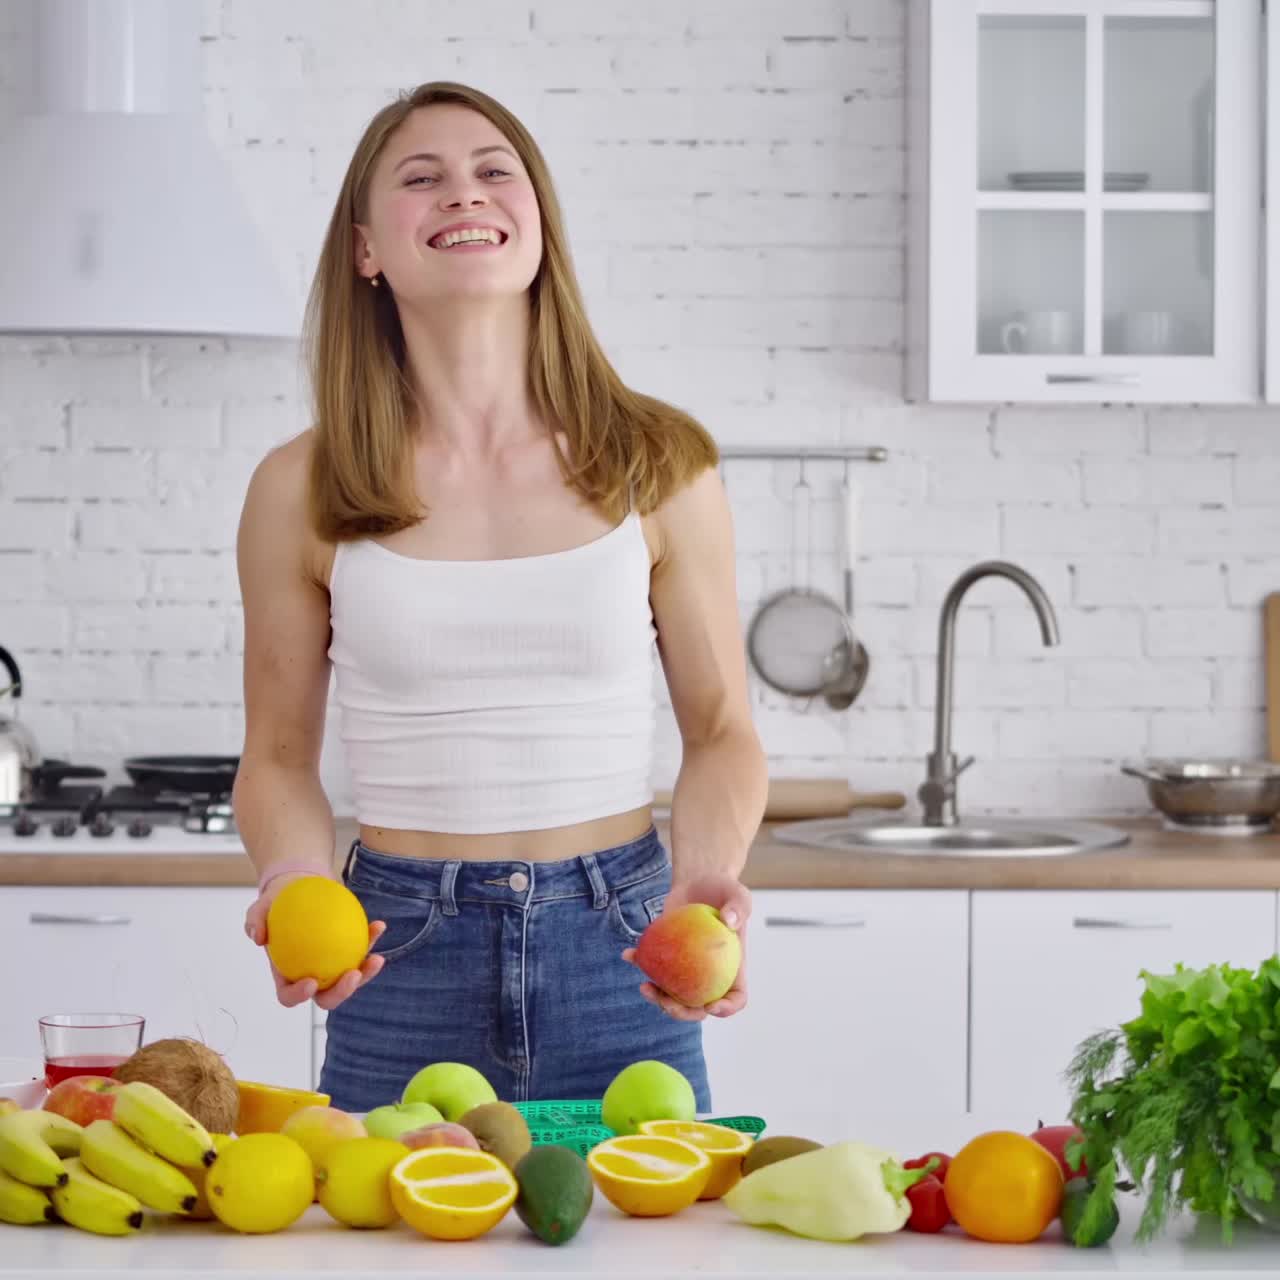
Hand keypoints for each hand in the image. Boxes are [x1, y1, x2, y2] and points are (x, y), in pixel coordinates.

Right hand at [244, 871, 386, 1010]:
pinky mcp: (348, 949)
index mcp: (286, 974)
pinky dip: (371, 939)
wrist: (298, 887)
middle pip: (326, 996)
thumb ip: (255, 921)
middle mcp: (311, 975)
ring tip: (376, 959)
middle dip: (341, 993)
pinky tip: (379, 926)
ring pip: (350, 979)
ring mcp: (332, 965)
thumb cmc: (277, 902)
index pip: (289, 995)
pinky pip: (362, 948)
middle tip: (352, 974)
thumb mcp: (260, 907)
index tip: (311, 981)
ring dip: (366, 973)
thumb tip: (258, 937)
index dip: (299, 996)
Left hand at [622, 871, 750, 1022]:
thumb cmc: (723, 890)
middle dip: (682, 1012)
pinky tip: (629, 955)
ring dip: (658, 999)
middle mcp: (709, 973)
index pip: (736, 998)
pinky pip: (654, 966)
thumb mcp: (738, 892)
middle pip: (699, 1006)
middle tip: (667, 1002)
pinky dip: (640, 963)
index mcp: (732, 967)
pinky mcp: (667, 955)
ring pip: (674, 994)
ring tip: (644, 986)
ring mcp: (687, 967)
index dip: (726, 1009)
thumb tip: (729, 922)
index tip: (710, 1005)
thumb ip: (739, 906)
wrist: (698, 880)